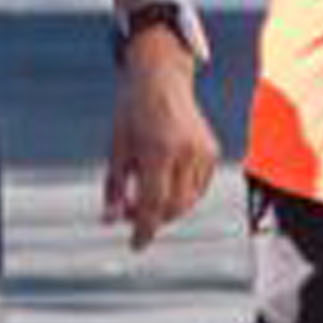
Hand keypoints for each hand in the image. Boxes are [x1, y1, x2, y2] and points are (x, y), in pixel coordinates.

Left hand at [100, 28, 220, 247]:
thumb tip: (110, 221)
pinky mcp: (212, 151)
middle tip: (131, 215)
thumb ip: (115, 187)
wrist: (160, 78)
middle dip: (153, 219)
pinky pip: (199, 187)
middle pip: (174, 207)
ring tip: (144, 198)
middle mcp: (186, 152)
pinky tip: (164, 185)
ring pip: (189, 200)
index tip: (135, 245)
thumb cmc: (133, 110)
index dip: (144, 230)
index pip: (154, 204)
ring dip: (167, 209)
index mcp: (159, 150)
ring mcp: (203, 152)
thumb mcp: (117, 148)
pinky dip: (182, 195)